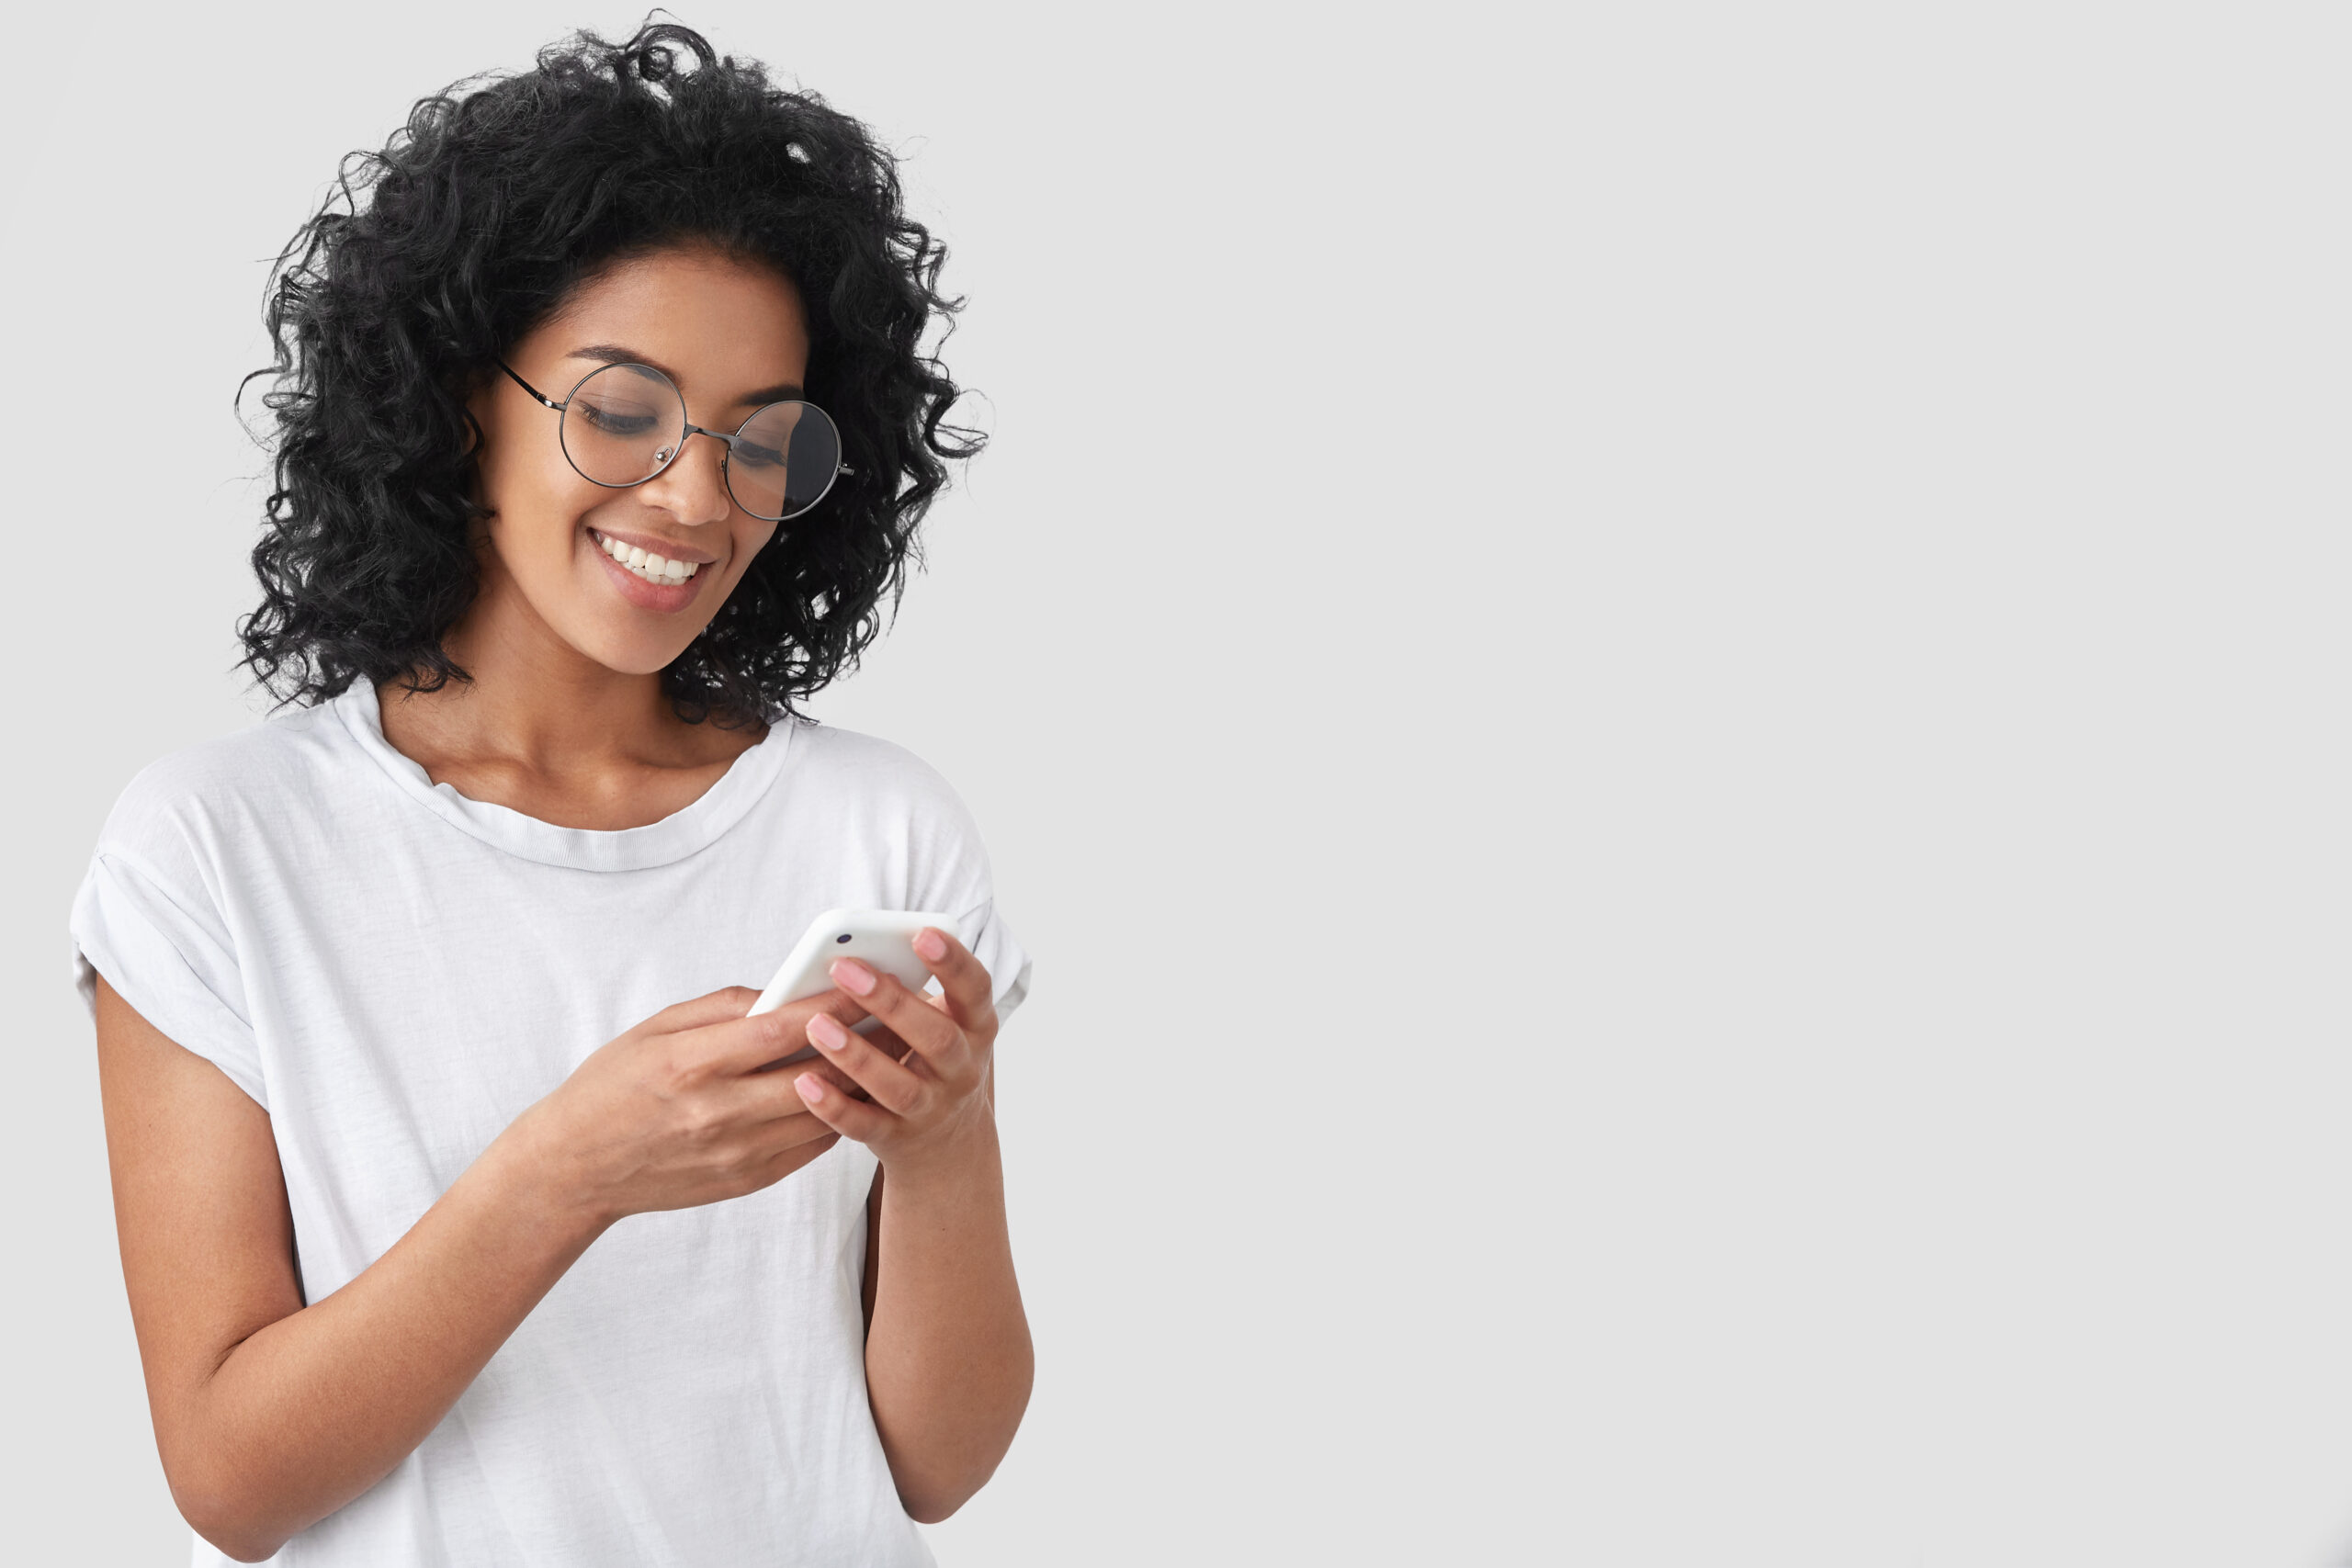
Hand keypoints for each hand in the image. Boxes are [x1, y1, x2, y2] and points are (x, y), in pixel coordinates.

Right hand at [507, 986, 884, 1226]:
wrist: (575, 1168)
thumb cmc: (612, 1087)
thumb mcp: (655, 1029)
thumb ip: (722, 1006)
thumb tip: (783, 989)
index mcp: (691, 1063)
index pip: (782, 1028)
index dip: (834, 1003)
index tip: (872, 979)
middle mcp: (718, 1112)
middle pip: (816, 1074)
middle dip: (866, 1041)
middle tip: (906, 1014)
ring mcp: (735, 1152)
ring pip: (824, 1114)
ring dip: (863, 1081)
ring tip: (894, 1050)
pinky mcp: (745, 1180)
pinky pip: (810, 1147)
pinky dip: (838, 1116)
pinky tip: (856, 1091)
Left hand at [789, 925, 1000, 1174]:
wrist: (948, 1141)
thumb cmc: (931, 1058)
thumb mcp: (942, 1021)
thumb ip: (911, 991)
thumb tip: (853, 954)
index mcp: (975, 1028)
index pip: (976, 990)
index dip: (954, 963)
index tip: (921, 934)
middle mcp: (960, 1070)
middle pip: (936, 1038)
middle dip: (891, 1002)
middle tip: (845, 969)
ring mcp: (931, 1108)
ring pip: (898, 1087)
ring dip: (857, 1056)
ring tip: (816, 1025)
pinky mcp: (896, 1138)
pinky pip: (864, 1125)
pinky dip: (834, 1106)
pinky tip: (805, 1083)